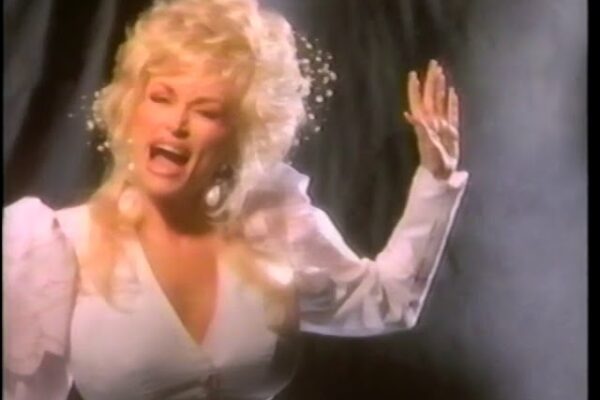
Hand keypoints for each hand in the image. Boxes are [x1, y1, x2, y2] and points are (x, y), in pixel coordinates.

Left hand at [404, 59, 460, 179]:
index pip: (419, 101)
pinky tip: (452, 92)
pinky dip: (452, 102)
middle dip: (431, 80)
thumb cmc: (432, 161)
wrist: (440, 174)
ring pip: (440, 102)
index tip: (413, 74)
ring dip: (440, 87)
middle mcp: (432, 121)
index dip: (416, 88)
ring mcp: (442, 125)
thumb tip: (410, 114)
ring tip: (441, 73)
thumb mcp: (426, 144)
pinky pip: (452, 112)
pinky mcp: (451, 131)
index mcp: (424, 123)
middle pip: (431, 97)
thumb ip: (420, 128)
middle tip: (433, 64)